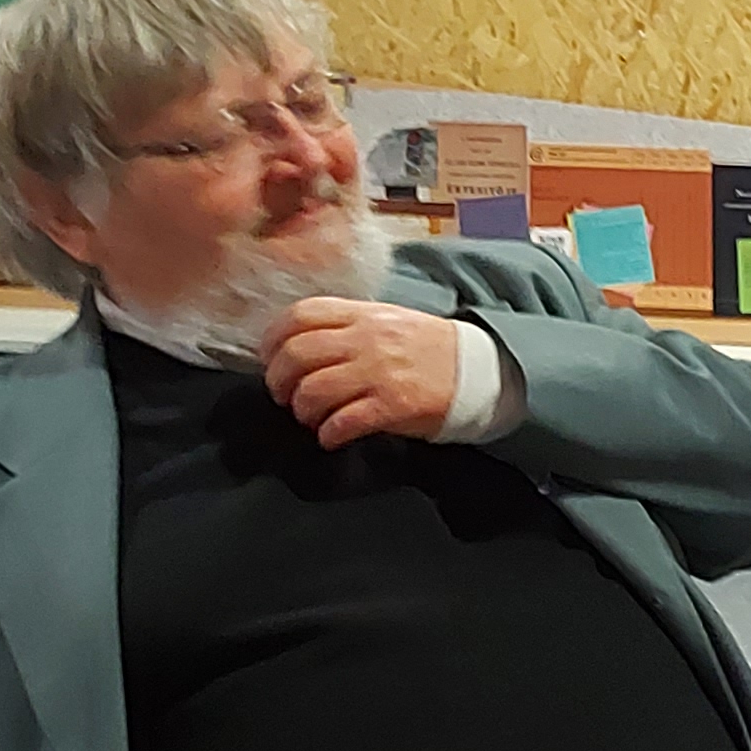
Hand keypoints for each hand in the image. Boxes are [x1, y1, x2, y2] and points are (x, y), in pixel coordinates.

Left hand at [262, 298, 466, 446]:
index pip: (300, 315)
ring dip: (302, 411)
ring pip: (313, 391)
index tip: (270, 359)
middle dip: (279, 382)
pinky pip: (342, 423)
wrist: (480, 371)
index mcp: (363, 314)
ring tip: (311, 418)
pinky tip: (332, 436)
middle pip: (297, 355)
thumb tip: (296, 345)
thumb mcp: (387, 321)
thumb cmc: (427, 349)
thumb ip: (346, 326)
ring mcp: (380, 372)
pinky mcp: (393, 405)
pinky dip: (328, 434)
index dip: (273, 340)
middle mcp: (367, 339)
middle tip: (285, 396)